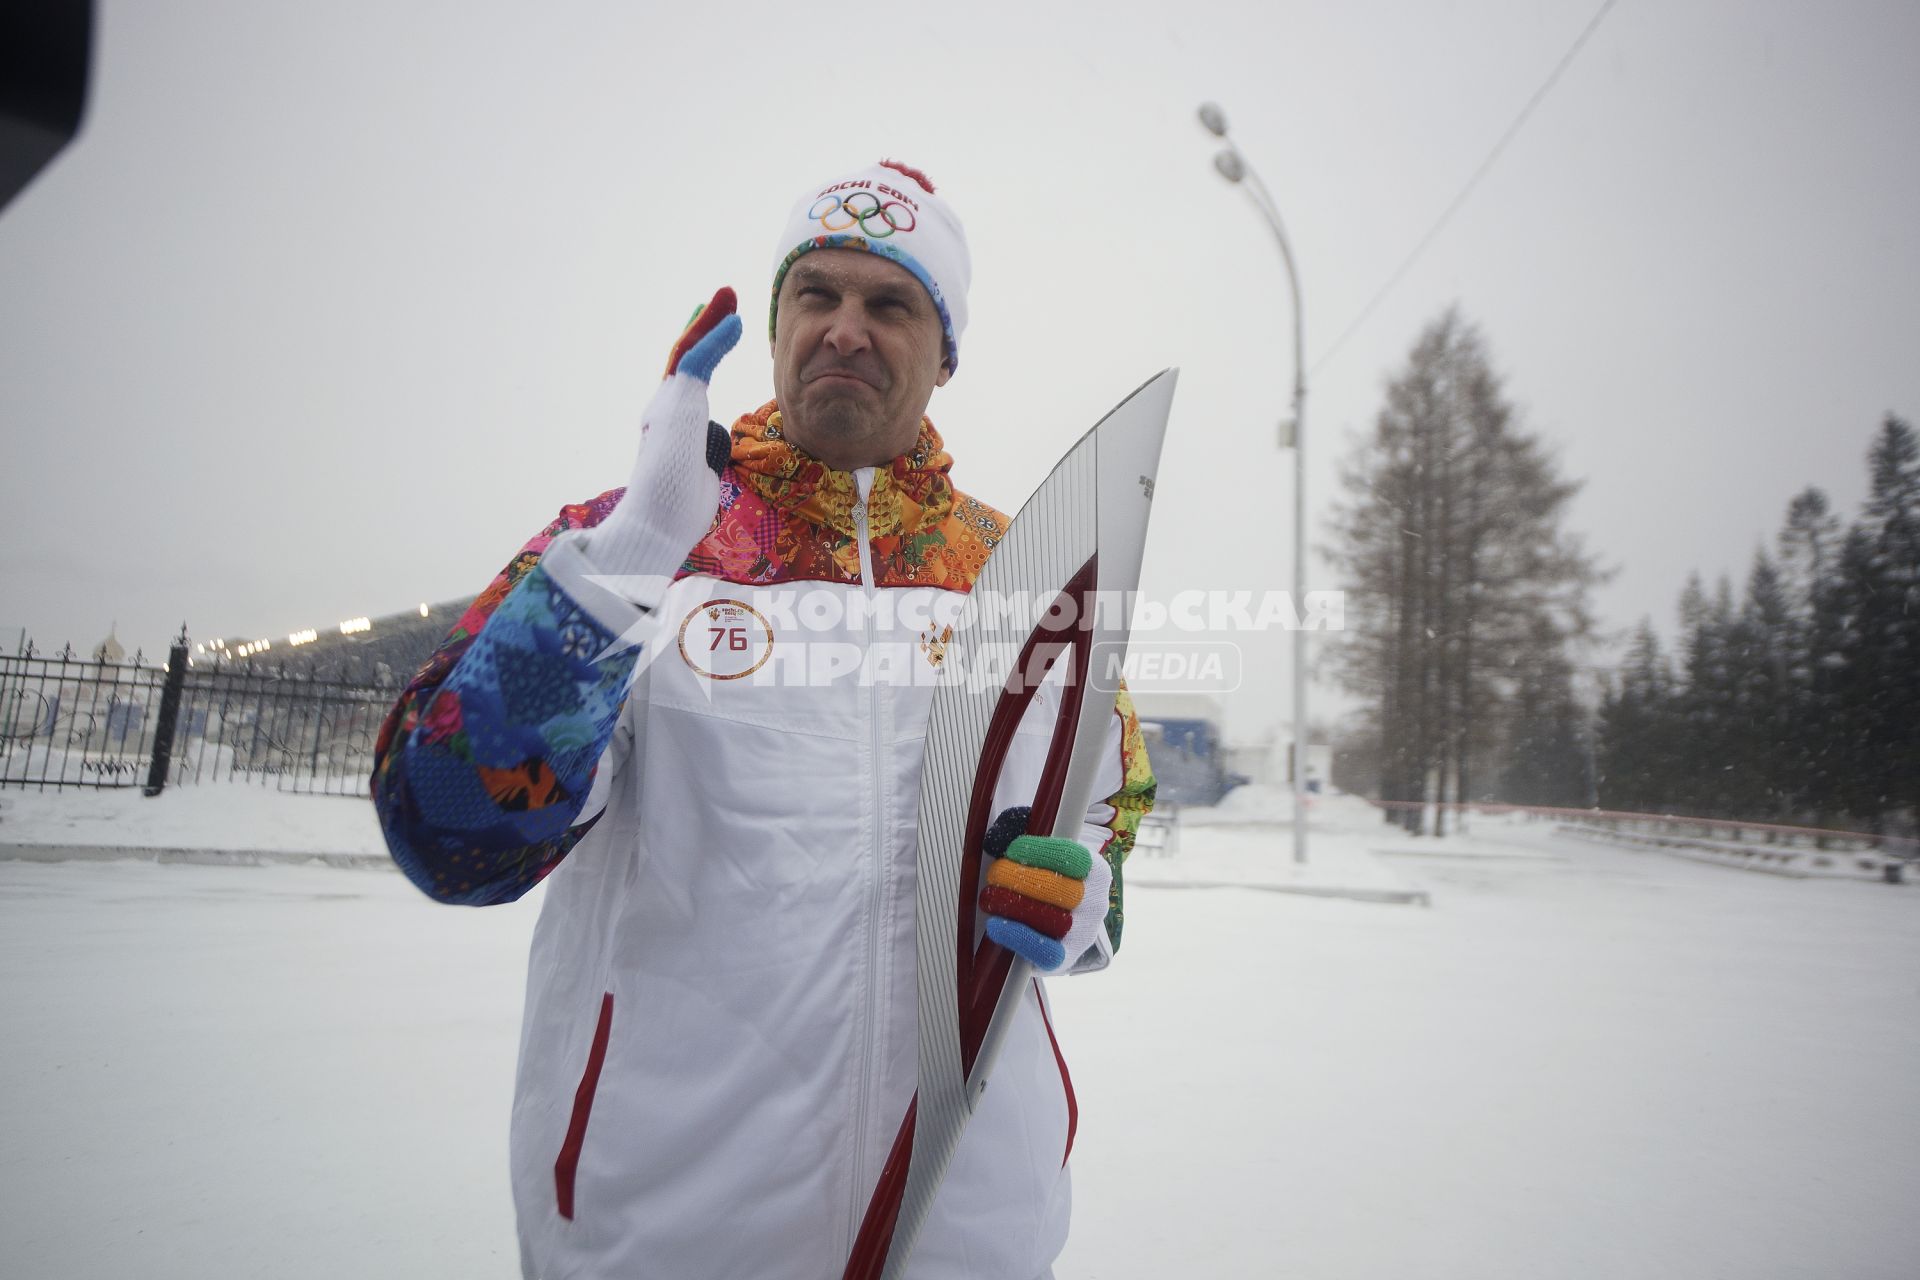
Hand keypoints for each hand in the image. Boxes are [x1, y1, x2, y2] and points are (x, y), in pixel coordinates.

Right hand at [581, 287, 743, 602]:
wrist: (656, 527)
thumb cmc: (676, 515)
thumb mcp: (700, 479)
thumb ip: (705, 457)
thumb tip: (711, 447)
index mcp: (669, 428)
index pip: (686, 382)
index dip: (699, 352)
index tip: (712, 331)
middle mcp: (663, 411)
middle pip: (686, 358)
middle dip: (704, 327)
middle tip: (721, 302)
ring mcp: (667, 406)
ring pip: (688, 352)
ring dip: (709, 321)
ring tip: (728, 296)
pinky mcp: (676, 406)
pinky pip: (699, 362)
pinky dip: (717, 339)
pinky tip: (735, 322)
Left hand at [979, 805, 1111, 972]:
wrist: (1053, 920)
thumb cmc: (1041, 878)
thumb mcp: (1036, 850)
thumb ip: (1017, 831)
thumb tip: (995, 837)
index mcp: (1096, 872)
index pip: (1075, 858)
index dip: (1041, 852)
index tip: (1013, 850)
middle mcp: (1096, 904)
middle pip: (1059, 890)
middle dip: (1020, 879)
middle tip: (995, 874)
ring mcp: (1083, 934)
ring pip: (1052, 920)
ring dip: (1014, 906)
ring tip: (991, 897)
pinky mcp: (1065, 959)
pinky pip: (1046, 952)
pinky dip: (1018, 937)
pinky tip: (997, 925)